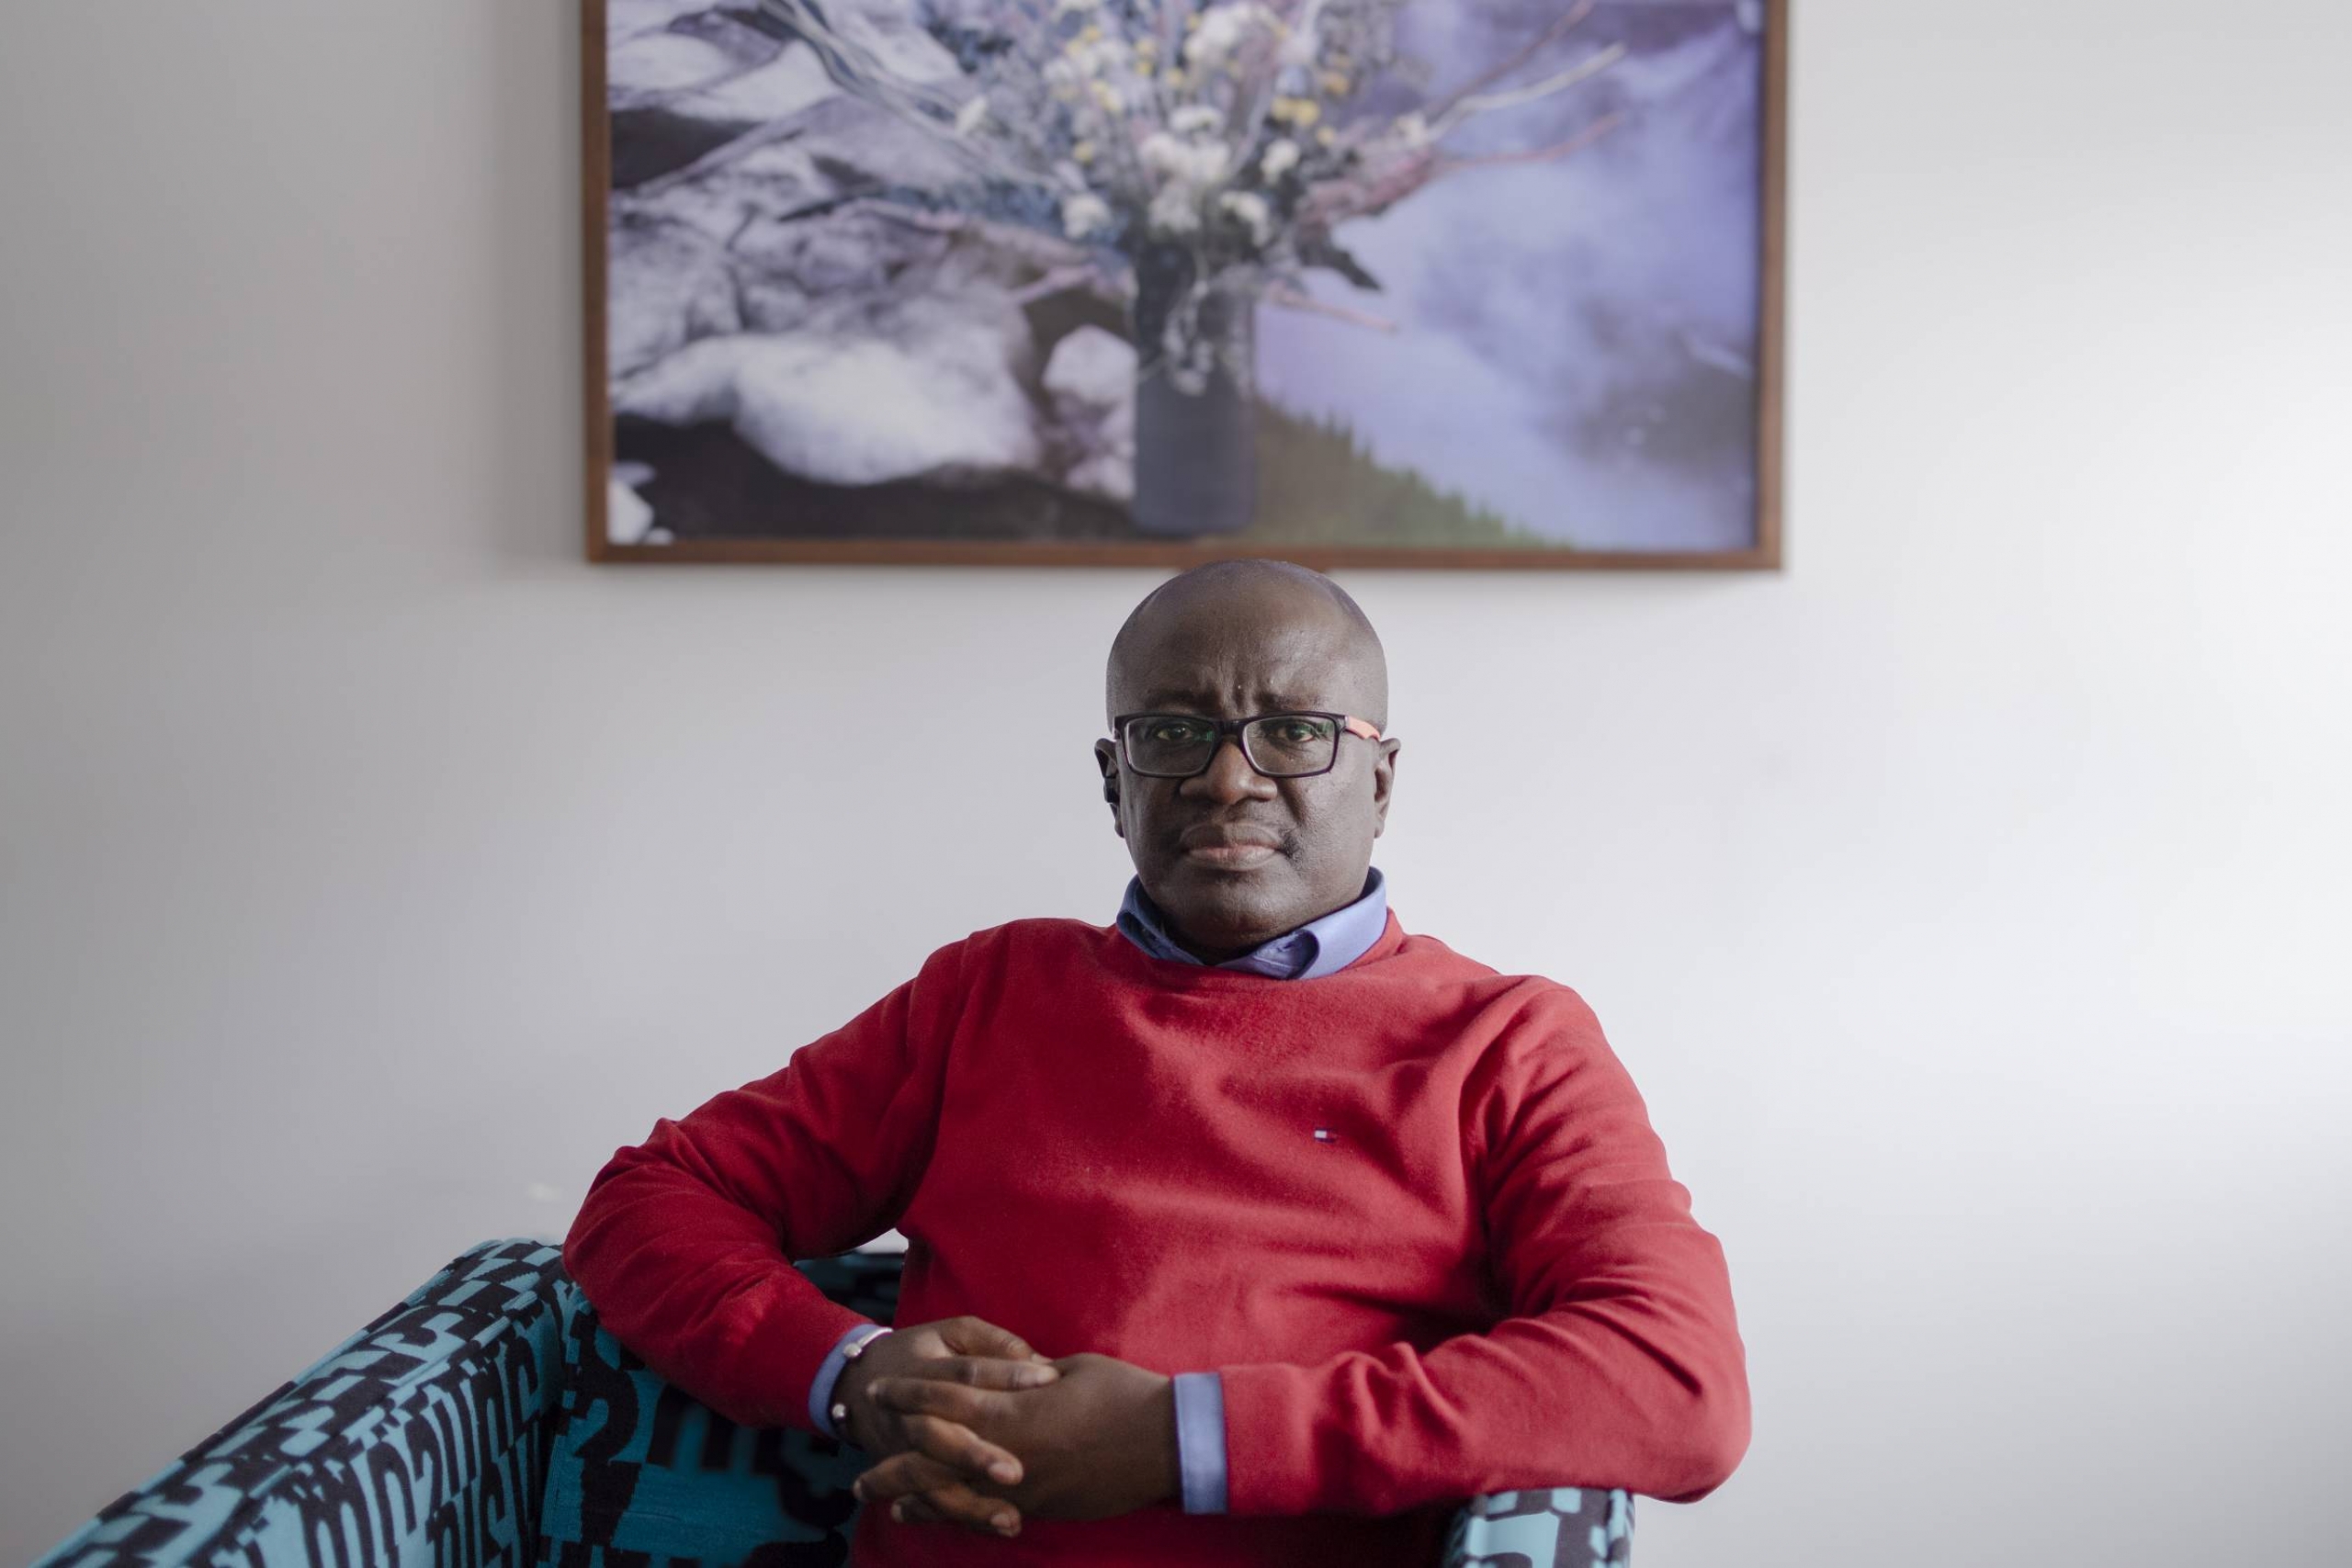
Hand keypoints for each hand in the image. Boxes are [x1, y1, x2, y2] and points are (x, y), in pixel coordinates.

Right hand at [833, 1316, 1059, 1538]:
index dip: (1007, 1374)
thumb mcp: (952, 1332)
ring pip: (930, 1480)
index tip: (1049, 1379)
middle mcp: (908, 1414)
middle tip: (1016, 1472)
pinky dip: (962, 1516)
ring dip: (970, 1502)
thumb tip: (1040, 1360)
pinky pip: (932, 1502)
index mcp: (923, 1369)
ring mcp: (902, 1450)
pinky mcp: (906, 1475)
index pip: (965, 1372)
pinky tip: (997, 1526)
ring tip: (1011, 1516)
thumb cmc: (924, 1353)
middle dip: (975, 1456)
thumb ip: (993, 1342)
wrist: (861, 1385)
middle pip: (938, 1436)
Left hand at [858, 1352, 1178, 1524]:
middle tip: (857, 1463)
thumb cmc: (1124, 1395)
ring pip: (946, 1493)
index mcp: (1012, 1407)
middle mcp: (1005, 1452)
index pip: (944, 1398)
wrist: (1165, 1445)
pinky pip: (978, 1513)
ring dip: (906, 1493)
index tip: (881, 1390)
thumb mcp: (1072, 1369)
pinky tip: (922, 1514)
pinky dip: (943, 1512)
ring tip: (875, 1493)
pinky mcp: (1037, 1506)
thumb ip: (1032, 1375)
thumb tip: (1013, 1372)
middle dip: (890, 1458)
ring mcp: (1018, 1486)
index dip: (909, 1393)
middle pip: (930, 1456)